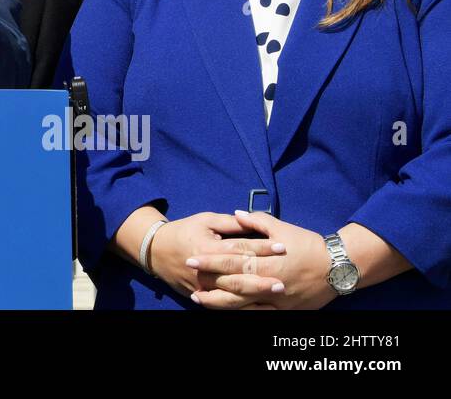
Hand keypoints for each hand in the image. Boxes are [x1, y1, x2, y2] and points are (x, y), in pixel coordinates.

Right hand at [148, 212, 284, 301]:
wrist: (155, 250)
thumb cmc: (184, 231)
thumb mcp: (204, 220)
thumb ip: (229, 223)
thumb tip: (251, 221)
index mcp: (207, 247)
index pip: (238, 248)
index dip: (261, 247)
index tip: (282, 247)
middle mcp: (205, 269)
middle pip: (237, 275)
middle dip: (261, 279)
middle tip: (283, 281)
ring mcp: (202, 285)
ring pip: (231, 294)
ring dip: (254, 296)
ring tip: (274, 295)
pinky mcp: (201, 296)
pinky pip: (223, 305)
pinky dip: (242, 308)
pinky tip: (259, 307)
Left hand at [186, 211, 336, 310]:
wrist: (339, 268)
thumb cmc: (309, 244)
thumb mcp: (283, 228)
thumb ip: (257, 222)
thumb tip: (236, 214)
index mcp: (268, 261)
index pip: (232, 261)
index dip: (210, 261)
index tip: (192, 259)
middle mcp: (270, 282)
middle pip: (233, 284)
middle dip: (209, 282)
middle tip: (189, 278)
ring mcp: (278, 299)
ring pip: (243, 304)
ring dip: (219, 302)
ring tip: (199, 299)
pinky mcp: (285, 309)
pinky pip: (259, 314)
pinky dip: (241, 313)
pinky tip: (225, 311)